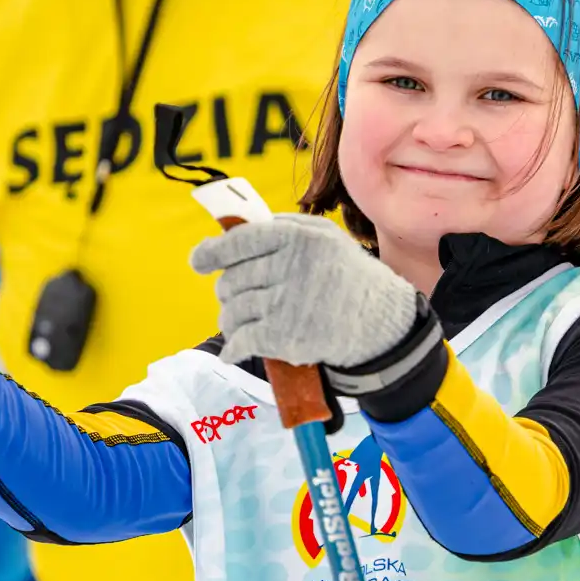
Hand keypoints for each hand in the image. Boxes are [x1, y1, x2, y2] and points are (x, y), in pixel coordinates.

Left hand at [190, 215, 420, 369]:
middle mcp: (290, 265)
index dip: (212, 252)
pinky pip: (242, 340)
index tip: (199, 262)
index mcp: (297, 236)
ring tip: (240, 325)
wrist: (380, 321)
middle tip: (239, 299)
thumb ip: (282, 229)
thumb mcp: (324, 237)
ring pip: (233, 311)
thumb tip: (228, 233)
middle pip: (232, 280)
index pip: (240, 240)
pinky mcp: (285, 335)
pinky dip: (234, 348)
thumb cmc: (347, 275)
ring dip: (231, 321)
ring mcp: (286, 301)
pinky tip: (234, 351)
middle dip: (229, 292)